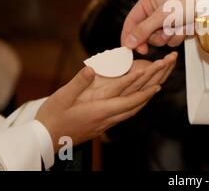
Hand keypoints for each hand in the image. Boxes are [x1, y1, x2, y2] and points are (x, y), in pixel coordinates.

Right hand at [35, 52, 176, 151]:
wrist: (46, 139)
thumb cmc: (53, 117)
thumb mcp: (62, 97)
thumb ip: (78, 83)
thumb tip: (91, 69)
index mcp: (99, 110)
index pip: (127, 100)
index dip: (142, 90)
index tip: (155, 80)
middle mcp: (106, 118)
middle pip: (134, 105)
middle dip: (149, 91)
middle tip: (162, 79)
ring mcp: (106, 124)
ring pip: (131, 111)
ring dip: (145, 99)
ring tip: (156, 88)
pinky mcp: (103, 126)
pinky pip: (125, 115)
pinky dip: (135, 106)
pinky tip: (137, 102)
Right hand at [121, 0, 192, 53]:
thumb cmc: (186, 2)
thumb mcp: (162, 15)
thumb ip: (144, 30)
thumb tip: (128, 43)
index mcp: (147, 2)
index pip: (131, 22)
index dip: (130, 36)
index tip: (130, 49)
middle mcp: (154, 11)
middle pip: (145, 34)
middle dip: (156, 36)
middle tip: (165, 34)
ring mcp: (165, 21)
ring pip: (158, 39)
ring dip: (168, 36)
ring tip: (178, 26)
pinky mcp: (175, 28)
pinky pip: (170, 40)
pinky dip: (178, 37)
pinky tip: (185, 28)